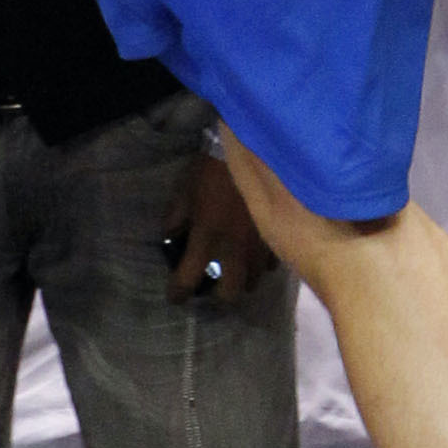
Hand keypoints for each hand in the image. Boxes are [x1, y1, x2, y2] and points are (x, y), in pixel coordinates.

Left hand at [161, 146, 276, 307]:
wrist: (248, 151)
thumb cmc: (210, 171)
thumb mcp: (184, 193)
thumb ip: (175, 220)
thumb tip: (171, 238)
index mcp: (206, 239)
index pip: (188, 279)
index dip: (178, 292)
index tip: (175, 297)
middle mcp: (233, 250)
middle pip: (229, 293)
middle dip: (218, 294)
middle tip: (213, 284)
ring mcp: (258, 246)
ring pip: (253, 281)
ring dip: (242, 280)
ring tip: (235, 270)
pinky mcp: (276, 236)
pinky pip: (270, 263)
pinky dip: (260, 264)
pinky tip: (255, 254)